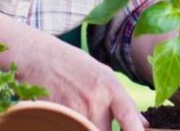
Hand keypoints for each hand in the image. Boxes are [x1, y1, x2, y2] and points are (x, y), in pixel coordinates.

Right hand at [16, 40, 144, 130]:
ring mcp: (74, 109)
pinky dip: (69, 126)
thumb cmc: (73, 65)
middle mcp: (94, 99)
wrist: (38, 56)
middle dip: (102, 129)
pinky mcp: (55, 116)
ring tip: (79, 114)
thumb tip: (142, 123)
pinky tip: (65, 118)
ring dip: (85, 127)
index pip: (130, 119)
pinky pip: (68, 128)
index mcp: (110, 88)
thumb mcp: (103, 75)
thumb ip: (123, 101)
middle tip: (96, 121)